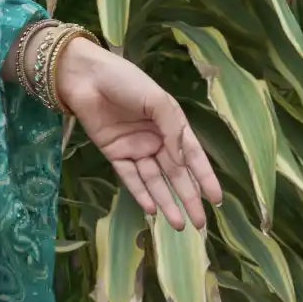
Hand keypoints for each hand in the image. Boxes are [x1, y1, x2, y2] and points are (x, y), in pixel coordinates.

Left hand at [54, 37, 222, 231]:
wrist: (86, 76)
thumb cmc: (126, 81)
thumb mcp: (158, 101)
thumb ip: (173, 131)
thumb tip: (182, 162)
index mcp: (173, 125)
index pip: (193, 158)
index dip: (205, 179)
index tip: (217, 201)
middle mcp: (156, 141)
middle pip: (176, 176)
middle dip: (189, 199)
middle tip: (200, 224)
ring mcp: (135, 149)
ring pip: (155, 182)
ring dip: (166, 202)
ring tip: (178, 224)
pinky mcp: (114, 154)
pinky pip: (130, 178)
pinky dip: (141, 194)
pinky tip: (152, 210)